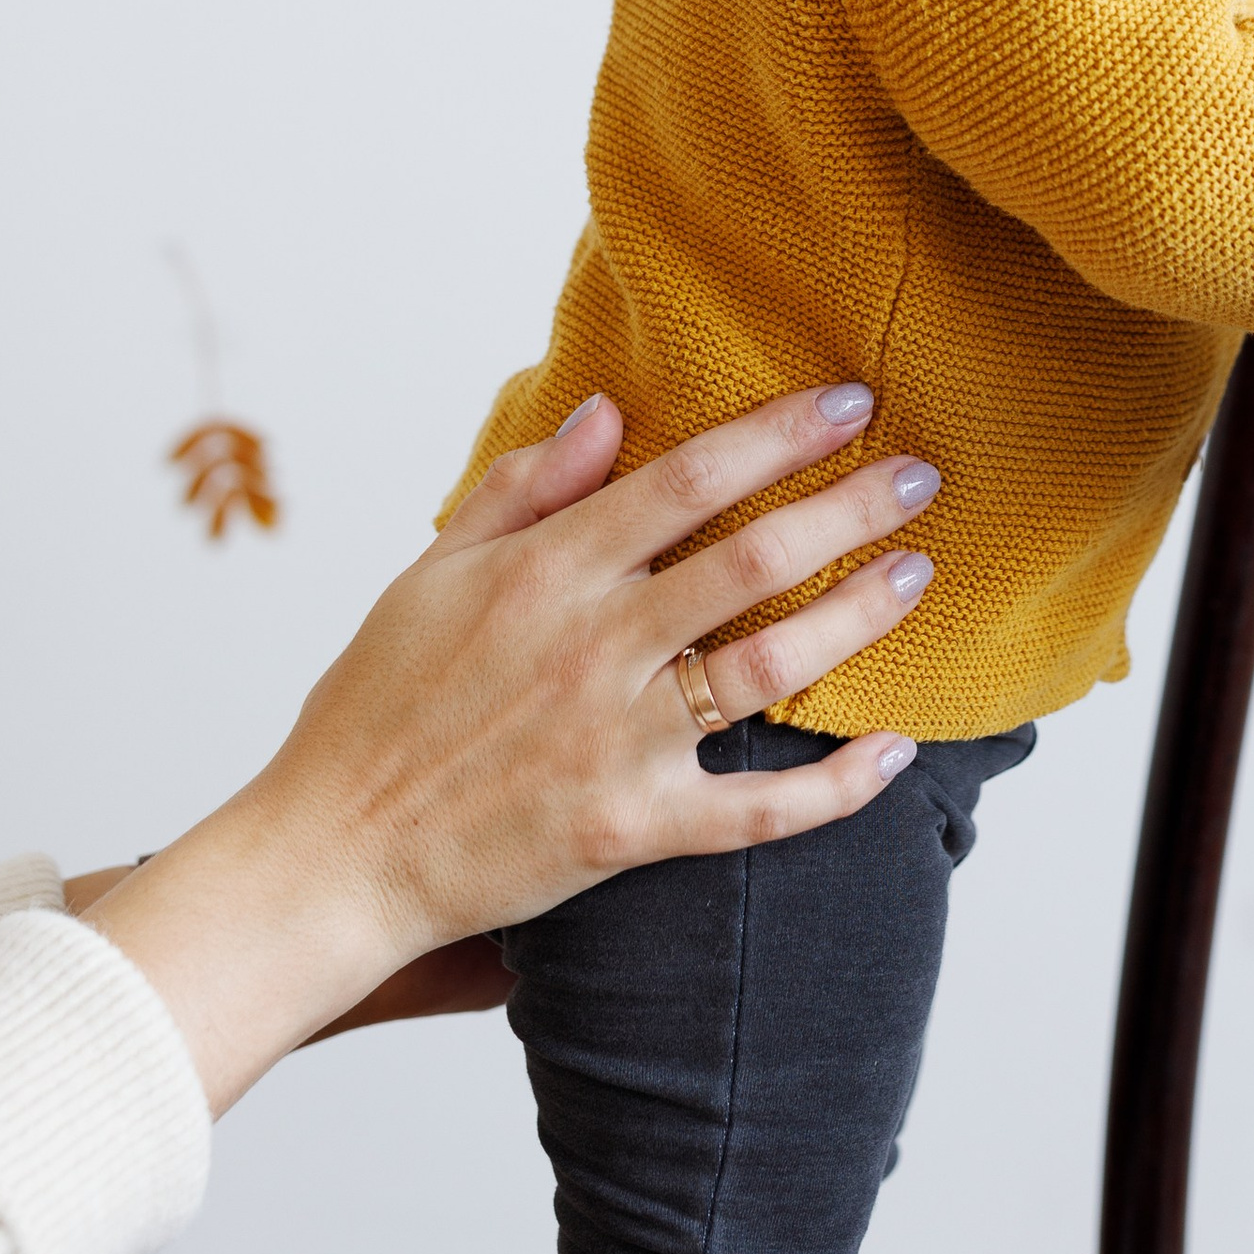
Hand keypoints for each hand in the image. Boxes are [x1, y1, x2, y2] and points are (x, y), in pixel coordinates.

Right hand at [83, 386, 937, 1114]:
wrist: (334, 850)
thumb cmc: (377, 705)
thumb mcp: (432, 572)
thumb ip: (523, 487)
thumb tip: (606, 411)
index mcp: (546, 573)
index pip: (687, 479)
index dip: (777, 435)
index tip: (847, 404)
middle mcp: (594, 648)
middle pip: (751, 559)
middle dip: (849, 508)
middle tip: (919, 475)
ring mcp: (618, 741)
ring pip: (770, 666)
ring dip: (857, 616)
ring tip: (917, 574)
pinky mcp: (631, 828)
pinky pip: (758, 812)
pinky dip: (835, 787)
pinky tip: (894, 752)